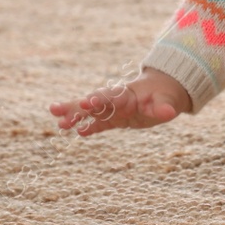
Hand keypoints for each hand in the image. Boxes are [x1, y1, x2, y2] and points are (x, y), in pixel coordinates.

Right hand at [48, 67, 190, 136]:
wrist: (165, 92)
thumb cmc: (165, 94)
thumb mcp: (168, 101)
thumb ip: (164, 107)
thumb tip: (168, 112)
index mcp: (126, 94)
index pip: (109, 97)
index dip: (97, 99)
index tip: (85, 102)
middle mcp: (116, 101)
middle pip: (92, 103)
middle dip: (75, 107)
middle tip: (56, 110)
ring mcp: (113, 110)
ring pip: (90, 113)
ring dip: (74, 116)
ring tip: (59, 124)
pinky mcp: (115, 119)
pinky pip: (99, 124)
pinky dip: (89, 128)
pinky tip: (76, 132)